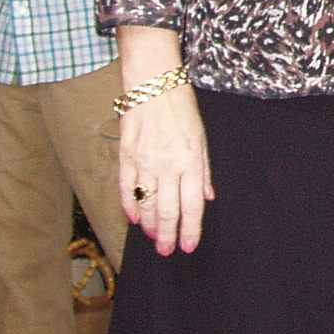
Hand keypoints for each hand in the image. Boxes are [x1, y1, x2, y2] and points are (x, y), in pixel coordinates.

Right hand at [118, 86, 211, 254]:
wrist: (153, 82)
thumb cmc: (181, 107)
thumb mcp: (202, 137)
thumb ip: (203, 171)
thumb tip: (206, 197)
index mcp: (191, 161)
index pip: (191, 206)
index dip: (190, 230)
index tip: (188, 246)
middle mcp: (168, 165)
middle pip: (167, 211)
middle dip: (168, 236)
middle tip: (167, 251)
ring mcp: (144, 162)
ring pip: (146, 204)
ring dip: (149, 225)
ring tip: (153, 237)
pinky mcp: (126, 156)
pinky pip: (127, 189)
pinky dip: (130, 206)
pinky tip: (134, 218)